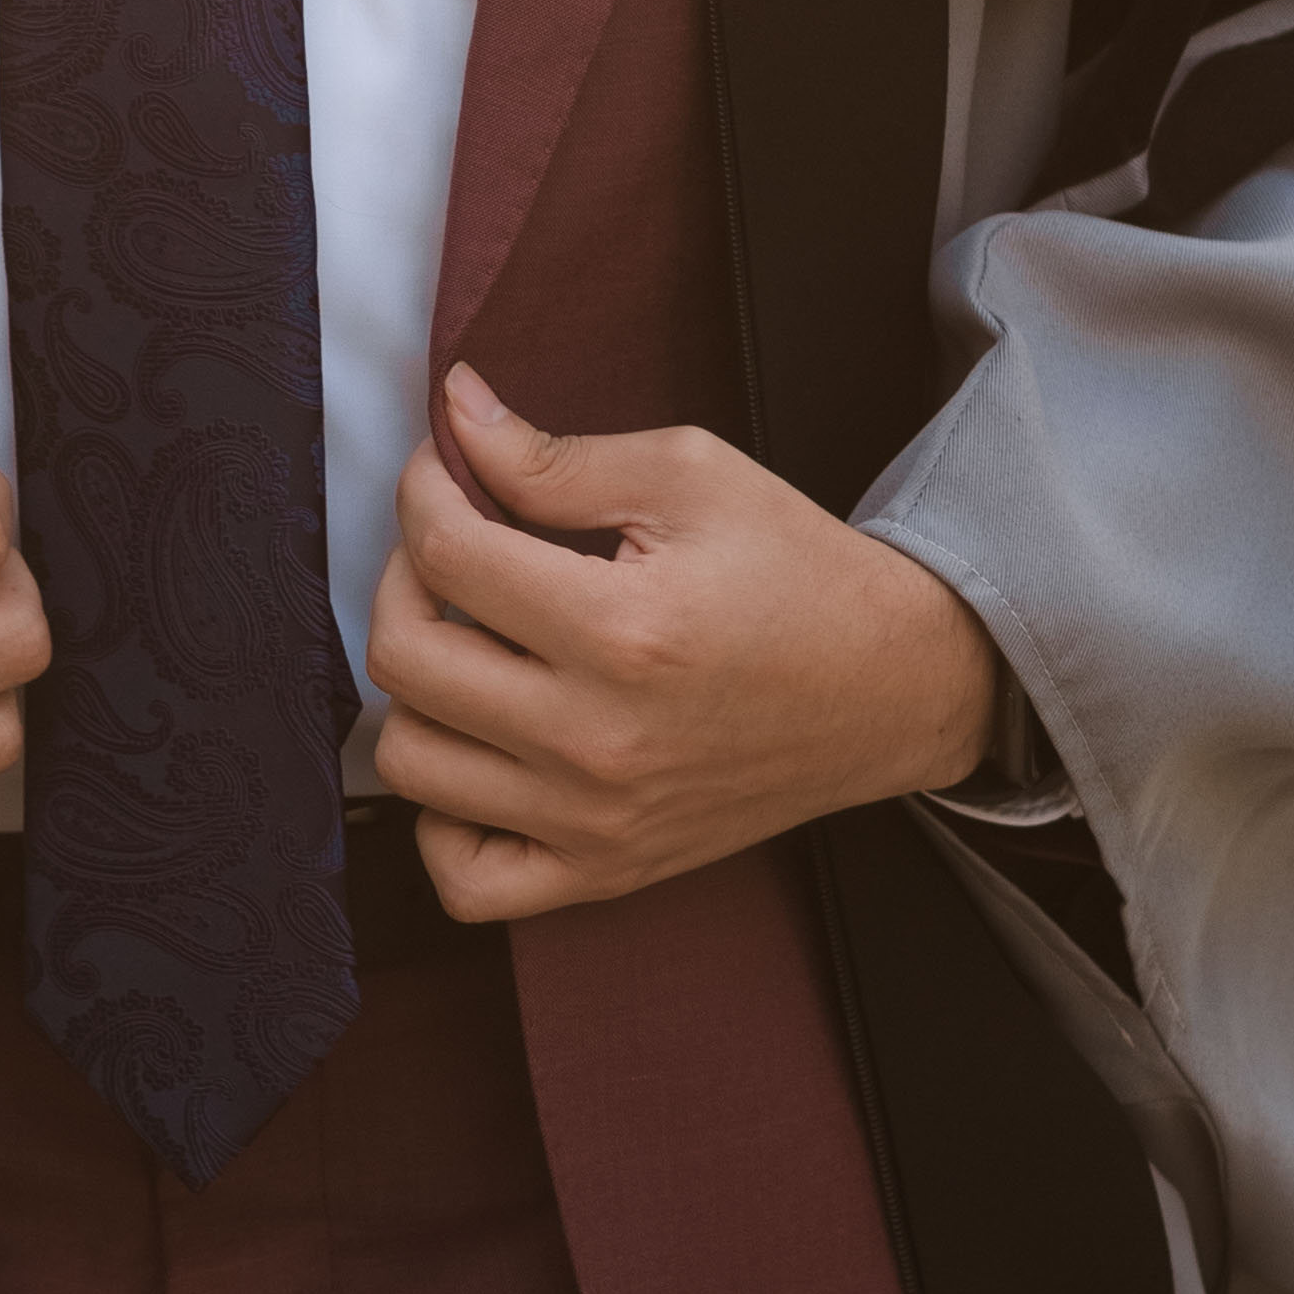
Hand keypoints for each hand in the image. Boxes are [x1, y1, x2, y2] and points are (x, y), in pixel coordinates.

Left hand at [368, 366, 999, 928]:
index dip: (423, 489)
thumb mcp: (690, 476)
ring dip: (418, 686)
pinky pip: (463, 880)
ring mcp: (595, 821)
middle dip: (402, 575)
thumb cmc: (795, 572)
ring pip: (412, 761)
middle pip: (405, 657)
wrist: (891, 686)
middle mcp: (598, 740)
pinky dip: (440, 818)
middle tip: (450, 545)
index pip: (446, 553)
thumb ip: (554, 455)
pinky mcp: (604, 872)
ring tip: (469, 640)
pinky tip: (479, 751)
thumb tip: (453, 414)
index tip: (444, 470)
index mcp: (623, 630)